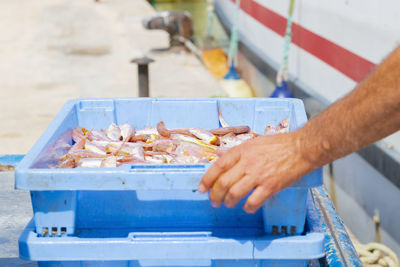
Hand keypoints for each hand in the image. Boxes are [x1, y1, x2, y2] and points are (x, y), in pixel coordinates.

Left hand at [198, 132, 312, 212]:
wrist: (301, 148)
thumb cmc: (278, 144)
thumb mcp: (254, 142)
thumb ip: (237, 152)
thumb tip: (220, 157)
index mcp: (242, 151)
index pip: (218, 166)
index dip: (207, 179)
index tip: (202, 188)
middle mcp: (248, 163)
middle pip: (224, 182)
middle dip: (215, 195)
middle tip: (214, 201)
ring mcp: (259, 175)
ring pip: (235, 193)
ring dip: (228, 202)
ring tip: (228, 204)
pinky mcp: (271, 186)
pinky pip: (253, 202)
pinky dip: (247, 207)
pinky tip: (246, 207)